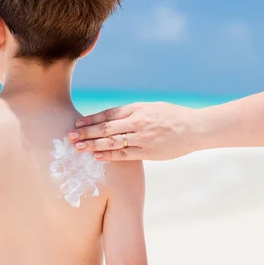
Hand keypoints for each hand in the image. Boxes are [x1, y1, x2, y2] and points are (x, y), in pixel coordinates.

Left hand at [68, 102, 200, 160]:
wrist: (194, 128)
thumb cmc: (171, 116)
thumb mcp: (150, 107)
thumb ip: (132, 112)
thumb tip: (112, 119)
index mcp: (137, 109)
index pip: (107, 114)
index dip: (90, 120)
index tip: (77, 124)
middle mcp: (137, 122)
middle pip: (105, 128)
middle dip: (86, 133)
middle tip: (70, 137)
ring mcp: (142, 138)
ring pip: (112, 142)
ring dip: (93, 145)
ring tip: (78, 148)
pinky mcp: (148, 152)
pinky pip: (124, 155)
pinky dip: (109, 155)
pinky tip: (97, 156)